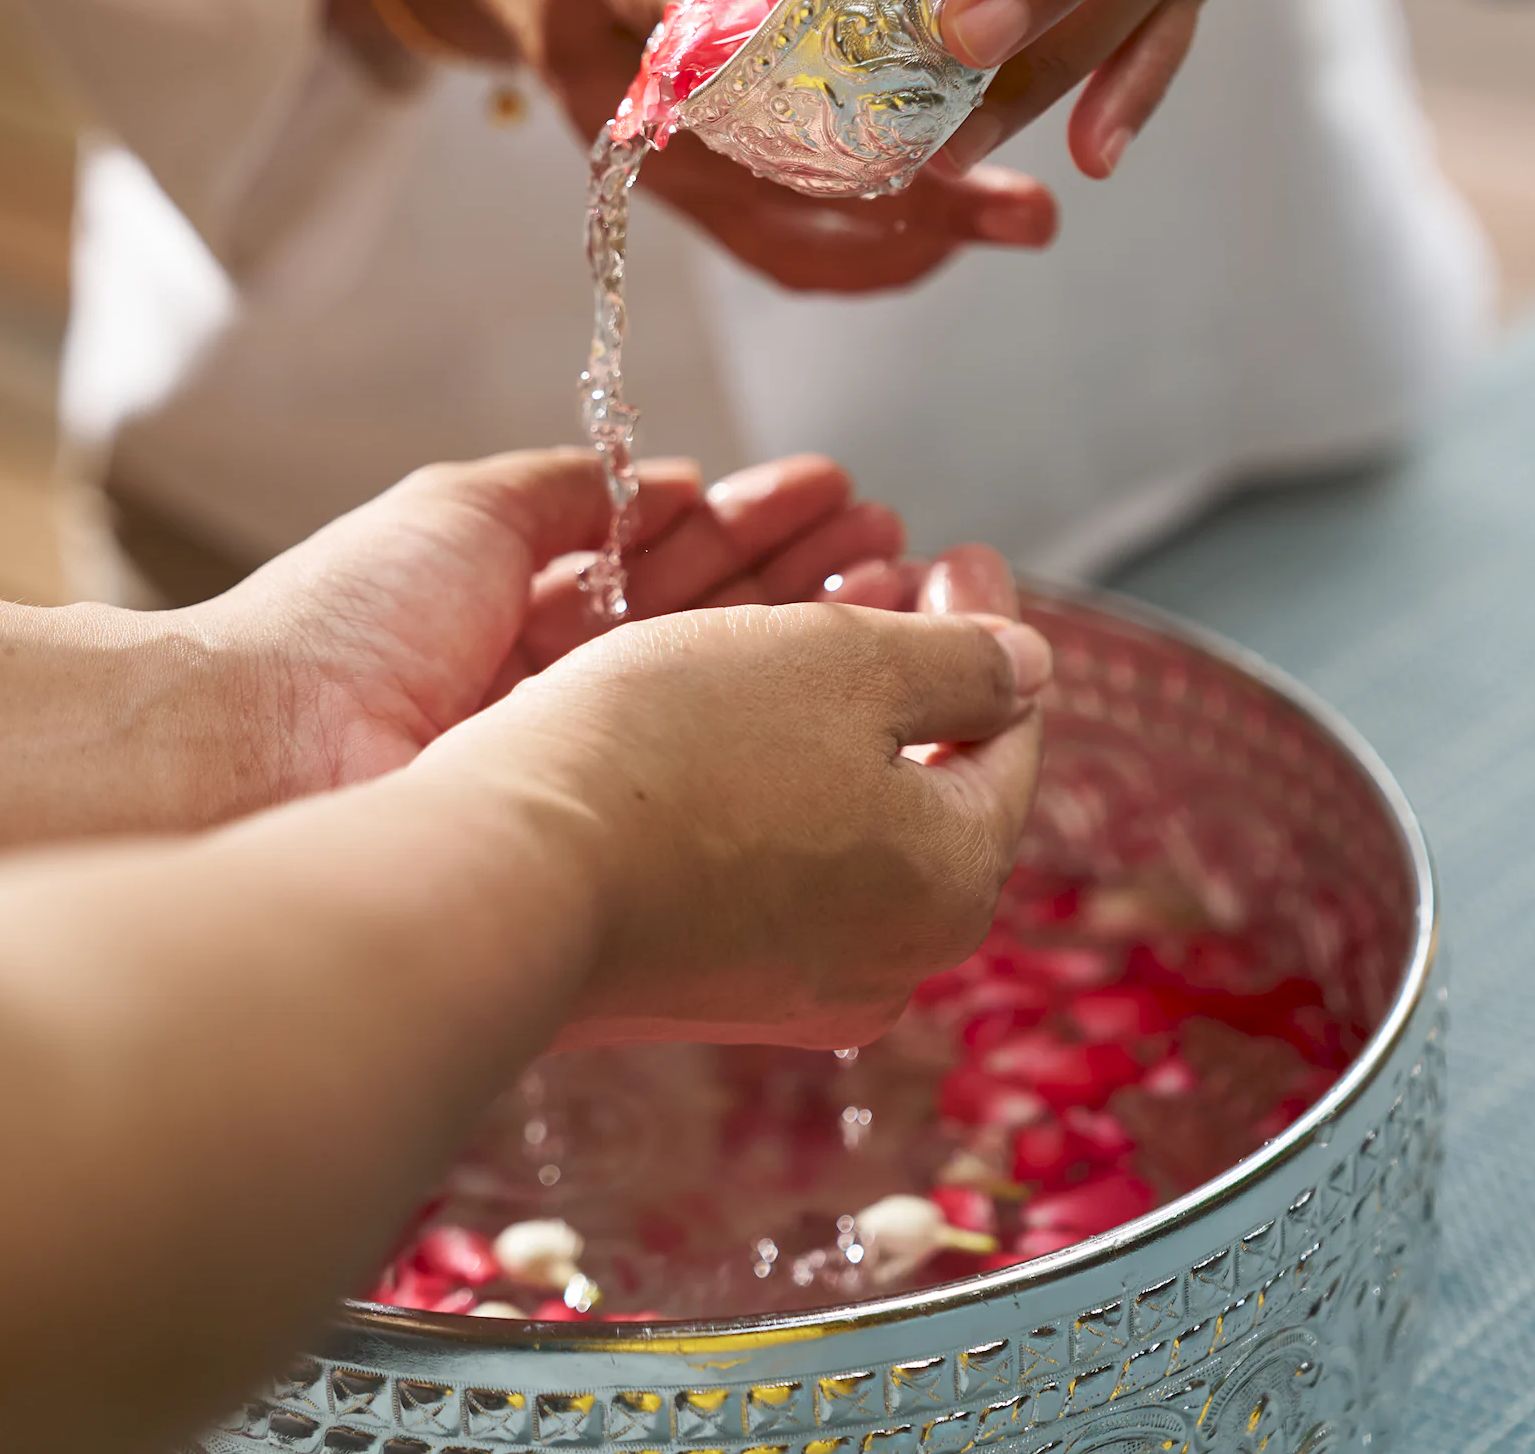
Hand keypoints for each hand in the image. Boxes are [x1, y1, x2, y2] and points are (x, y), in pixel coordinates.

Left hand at [209, 447, 912, 798]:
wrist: (269, 760)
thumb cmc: (344, 626)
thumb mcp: (464, 514)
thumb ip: (565, 491)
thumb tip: (667, 478)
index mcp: (521, 617)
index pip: (666, 563)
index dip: (754, 524)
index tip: (840, 492)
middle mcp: (565, 697)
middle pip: (712, 625)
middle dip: (808, 574)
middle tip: (901, 540)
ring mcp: (588, 773)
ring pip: (728, 691)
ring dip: (816, 628)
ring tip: (903, 578)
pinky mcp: (607, 838)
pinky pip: (715, 767)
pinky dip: (786, 708)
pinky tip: (851, 662)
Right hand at [341, 0, 1054, 288]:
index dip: (754, 23)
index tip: (856, 58)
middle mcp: (613, 68)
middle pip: (752, 146)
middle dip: (896, 177)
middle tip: (1018, 191)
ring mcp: (636, 143)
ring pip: (768, 222)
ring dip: (903, 237)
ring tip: (1021, 221)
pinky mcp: (665, 180)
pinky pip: (763, 244)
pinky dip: (862, 254)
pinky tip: (957, 236)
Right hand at [419, 555, 1049, 1048]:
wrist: (506, 875)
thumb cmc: (680, 752)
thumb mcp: (846, 662)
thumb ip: (960, 660)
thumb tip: (1029, 666)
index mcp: (953, 877)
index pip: (1009, 732)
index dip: (990, 626)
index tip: (955, 552)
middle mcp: (892, 955)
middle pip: (935, 784)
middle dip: (918, 672)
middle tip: (893, 580)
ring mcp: (794, 983)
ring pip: (849, 819)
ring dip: (842, 721)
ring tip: (804, 635)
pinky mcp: (704, 982)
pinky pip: (774, 860)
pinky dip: (775, 780)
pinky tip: (731, 722)